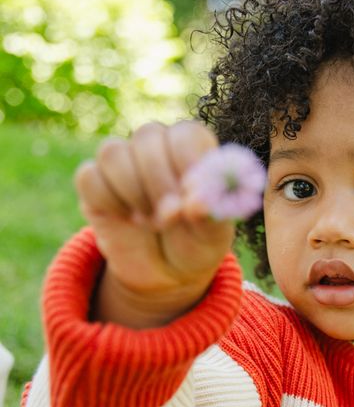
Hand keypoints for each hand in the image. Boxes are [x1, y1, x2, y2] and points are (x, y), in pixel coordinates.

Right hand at [74, 121, 235, 326]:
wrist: (163, 272)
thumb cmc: (194, 244)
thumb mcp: (211, 238)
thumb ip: (209, 218)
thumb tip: (196, 205)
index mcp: (194, 149)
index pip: (186, 134)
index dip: (187, 163)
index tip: (190, 197)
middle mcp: (156, 145)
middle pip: (147, 137)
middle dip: (159, 183)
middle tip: (170, 219)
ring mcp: (123, 160)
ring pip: (113, 153)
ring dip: (134, 192)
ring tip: (150, 222)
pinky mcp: (94, 181)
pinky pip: (90, 177)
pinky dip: (109, 202)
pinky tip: (126, 219)